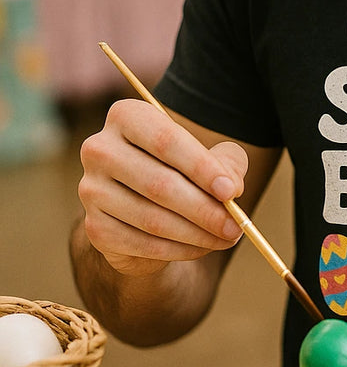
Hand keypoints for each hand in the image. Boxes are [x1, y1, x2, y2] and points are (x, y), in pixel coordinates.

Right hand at [78, 98, 247, 275]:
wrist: (147, 205)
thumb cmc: (185, 170)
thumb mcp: (212, 157)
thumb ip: (228, 164)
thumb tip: (231, 188)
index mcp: (128, 117)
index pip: (166, 141)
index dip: (202, 168)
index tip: (231, 191)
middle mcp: (100, 149)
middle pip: (159, 184)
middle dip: (205, 209)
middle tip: (235, 226)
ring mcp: (91, 189)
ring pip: (151, 219)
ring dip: (196, 234)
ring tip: (227, 238)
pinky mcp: (94, 227)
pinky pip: (141, 244)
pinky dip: (178, 249)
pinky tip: (201, 247)